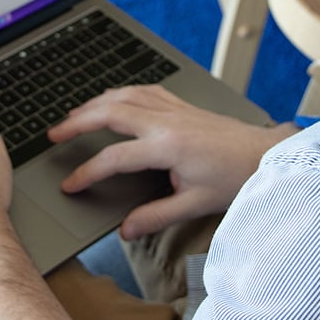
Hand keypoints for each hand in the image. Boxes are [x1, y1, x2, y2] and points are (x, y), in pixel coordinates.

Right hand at [47, 85, 294, 239]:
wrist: (265, 154)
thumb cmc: (235, 177)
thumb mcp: (195, 204)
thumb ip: (156, 216)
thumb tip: (127, 229)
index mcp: (167, 146)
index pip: (114, 158)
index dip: (88, 172)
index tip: (71, 184)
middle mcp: (166, 121)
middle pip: (110, 113)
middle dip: (77, 122)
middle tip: (54, 133)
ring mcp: (174, 109)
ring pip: (124, 95)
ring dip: (95, 102)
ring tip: (75, 114)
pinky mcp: (182, 105)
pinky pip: (144, 90)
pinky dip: (122, 92)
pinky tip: (113, 97)